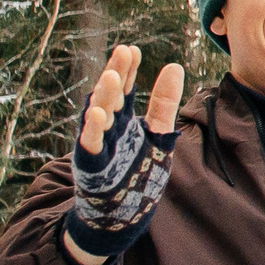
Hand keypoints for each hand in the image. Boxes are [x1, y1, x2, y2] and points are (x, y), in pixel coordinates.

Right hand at [62, 46, 186, 264]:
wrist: (121, 216)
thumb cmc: (138, 172)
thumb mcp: (157, 133)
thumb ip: (164, 102)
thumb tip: (174, 65)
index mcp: (121, 121)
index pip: (122, 90)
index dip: (126, 70)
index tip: (132, 49)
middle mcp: (107, 131)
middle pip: (109, 98)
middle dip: (114, 76)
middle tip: (123, 53)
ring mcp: (98, 149)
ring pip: (96, 119)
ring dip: (102, 98)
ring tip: (110, 77)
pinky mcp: (92, 168)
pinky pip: (90, 147)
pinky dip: (92, 131)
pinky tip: (97, 113)